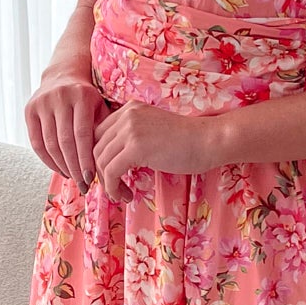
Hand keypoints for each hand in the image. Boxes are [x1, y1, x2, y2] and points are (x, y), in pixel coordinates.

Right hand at [25, 65, 106, 189]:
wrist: (63, 77)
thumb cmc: (88, 99)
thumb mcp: (100, 108)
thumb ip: (105, 130)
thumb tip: (112, 164)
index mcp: (81, 95)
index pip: (82, 134)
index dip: (86, 159)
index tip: (92, 179)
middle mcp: (59, 97)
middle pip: (65, 141)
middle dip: (74, 167)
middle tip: (83, 185)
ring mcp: (42, 103)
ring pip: (50, 144)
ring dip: (61, 166)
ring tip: (73, 178)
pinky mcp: (29, 110)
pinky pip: (36, 143)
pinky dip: (48, 161)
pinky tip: (59, 169)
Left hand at [92, 100, 225, 201]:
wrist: (209, 141)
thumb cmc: (188, 142)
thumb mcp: (153, 132)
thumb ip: (133, 139)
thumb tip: (112, 163)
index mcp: (130, 109)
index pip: (99, 134)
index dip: (100, 158)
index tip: (111, 175)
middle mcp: (126, 115)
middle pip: (96, 147)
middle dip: (101, 172)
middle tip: (116, 189)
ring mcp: (130, 129)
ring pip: (100, 161)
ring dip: (108, 183)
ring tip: (123, 194)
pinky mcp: (136, 147)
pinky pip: (110, 171)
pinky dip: (113, 187)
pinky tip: (125, 195)